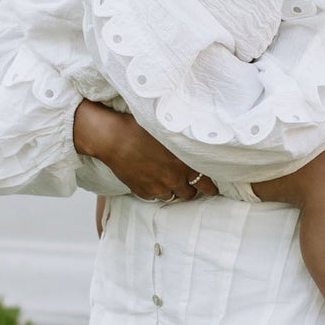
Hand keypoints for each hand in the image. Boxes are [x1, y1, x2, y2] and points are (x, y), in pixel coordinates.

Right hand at [74, 101, 217, 202]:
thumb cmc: (140, 128)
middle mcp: (173, 179)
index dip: (210, 187)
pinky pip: (154, 196)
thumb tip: (197, 143)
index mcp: (184, 164)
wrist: (112, 137)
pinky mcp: (142, 192)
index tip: (212, 188)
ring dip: (173, 189)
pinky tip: (152, 178)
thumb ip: (185, 143)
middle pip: (190, 193)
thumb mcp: (169, 131)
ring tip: (168, 179)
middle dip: (190, 187)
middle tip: (188, 181)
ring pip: (172, 196)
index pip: (206, 183)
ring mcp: (157, 188)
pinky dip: (156, 190)